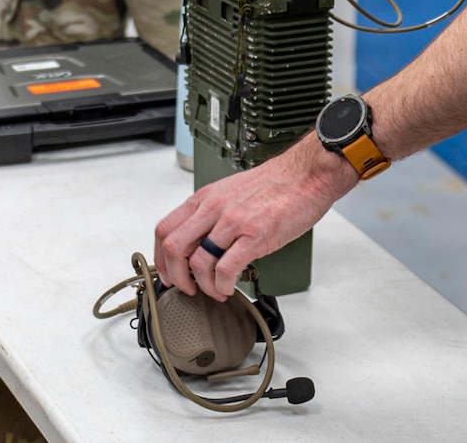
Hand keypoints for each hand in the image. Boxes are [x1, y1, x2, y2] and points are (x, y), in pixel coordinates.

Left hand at [153, 140, 357, 300]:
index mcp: (205, 198)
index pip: (165, 229)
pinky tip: (229, 288)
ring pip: (198, 262)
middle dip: (176, 276)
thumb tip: (199, 243)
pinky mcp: (254, 236)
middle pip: (174, 248)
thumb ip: (211, 215)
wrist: (305, 174)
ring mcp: (233, 222)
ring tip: (215, 291)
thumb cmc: (274, 184)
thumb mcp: (230, 192)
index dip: (161, 258)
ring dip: (203, 286)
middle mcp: (213, 208)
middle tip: (187, 288)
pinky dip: (223, 285)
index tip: (168, 273)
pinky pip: (226, 269)